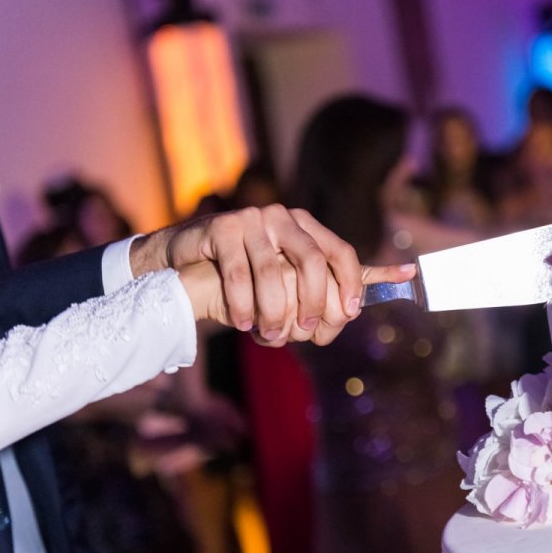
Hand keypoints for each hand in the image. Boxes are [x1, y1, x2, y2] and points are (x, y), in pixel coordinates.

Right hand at [131, 205, 366, 340]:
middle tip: (308, 330)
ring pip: (271, 273)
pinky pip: (237, 275)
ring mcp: (250, 220)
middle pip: (311, 260)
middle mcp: (281, 217)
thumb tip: (362, 302)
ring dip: (273, 312)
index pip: (340, 250)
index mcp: (304, 226)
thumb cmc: (247, 278)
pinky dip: (242, 306)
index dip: (351, 282)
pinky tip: (242, 323)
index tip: (352, 313)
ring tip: (269, 334)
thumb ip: (319, 286)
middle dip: (313, 300)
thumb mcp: (285, 278)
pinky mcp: (221, 229)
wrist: (188, 265)